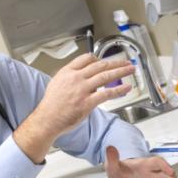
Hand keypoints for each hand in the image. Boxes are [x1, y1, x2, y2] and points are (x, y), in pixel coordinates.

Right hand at [14, 54, 134, 161]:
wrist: (47, 119)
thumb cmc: (51, 105)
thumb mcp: (57, 83)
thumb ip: (72, 78)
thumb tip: (86, 79)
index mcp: (67, 72)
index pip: (86, 58)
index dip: (98, 59)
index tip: (105, 60)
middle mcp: (76, 78)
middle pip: (99, 65)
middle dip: (115, 62)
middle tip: (125, 61)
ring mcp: (82, 90)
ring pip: (105, 76)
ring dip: (121, 71)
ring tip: (130, 69)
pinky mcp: (88, 102)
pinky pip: (107, 93)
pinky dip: (119, 90)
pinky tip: (126, 88)